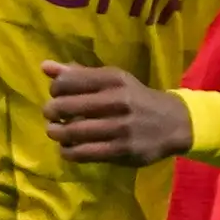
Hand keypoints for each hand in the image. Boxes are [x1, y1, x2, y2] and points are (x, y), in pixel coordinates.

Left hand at [42, 61, 191, 162]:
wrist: (174, 123)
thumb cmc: (135, 99)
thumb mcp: (113, 80)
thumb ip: (79, 74)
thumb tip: (45, 67)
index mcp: (113, 79)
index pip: (68, 81)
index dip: (55, 89)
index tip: (57, 94)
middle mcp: (118, 101)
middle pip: (66, 106)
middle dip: (51, 111)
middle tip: (51, 115)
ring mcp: (121, 127)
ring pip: (73, 131)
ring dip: (56, 132)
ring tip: (54, 131)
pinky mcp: (123, 150)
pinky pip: (84, 153)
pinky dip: (68, 151)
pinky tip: (66, 148)